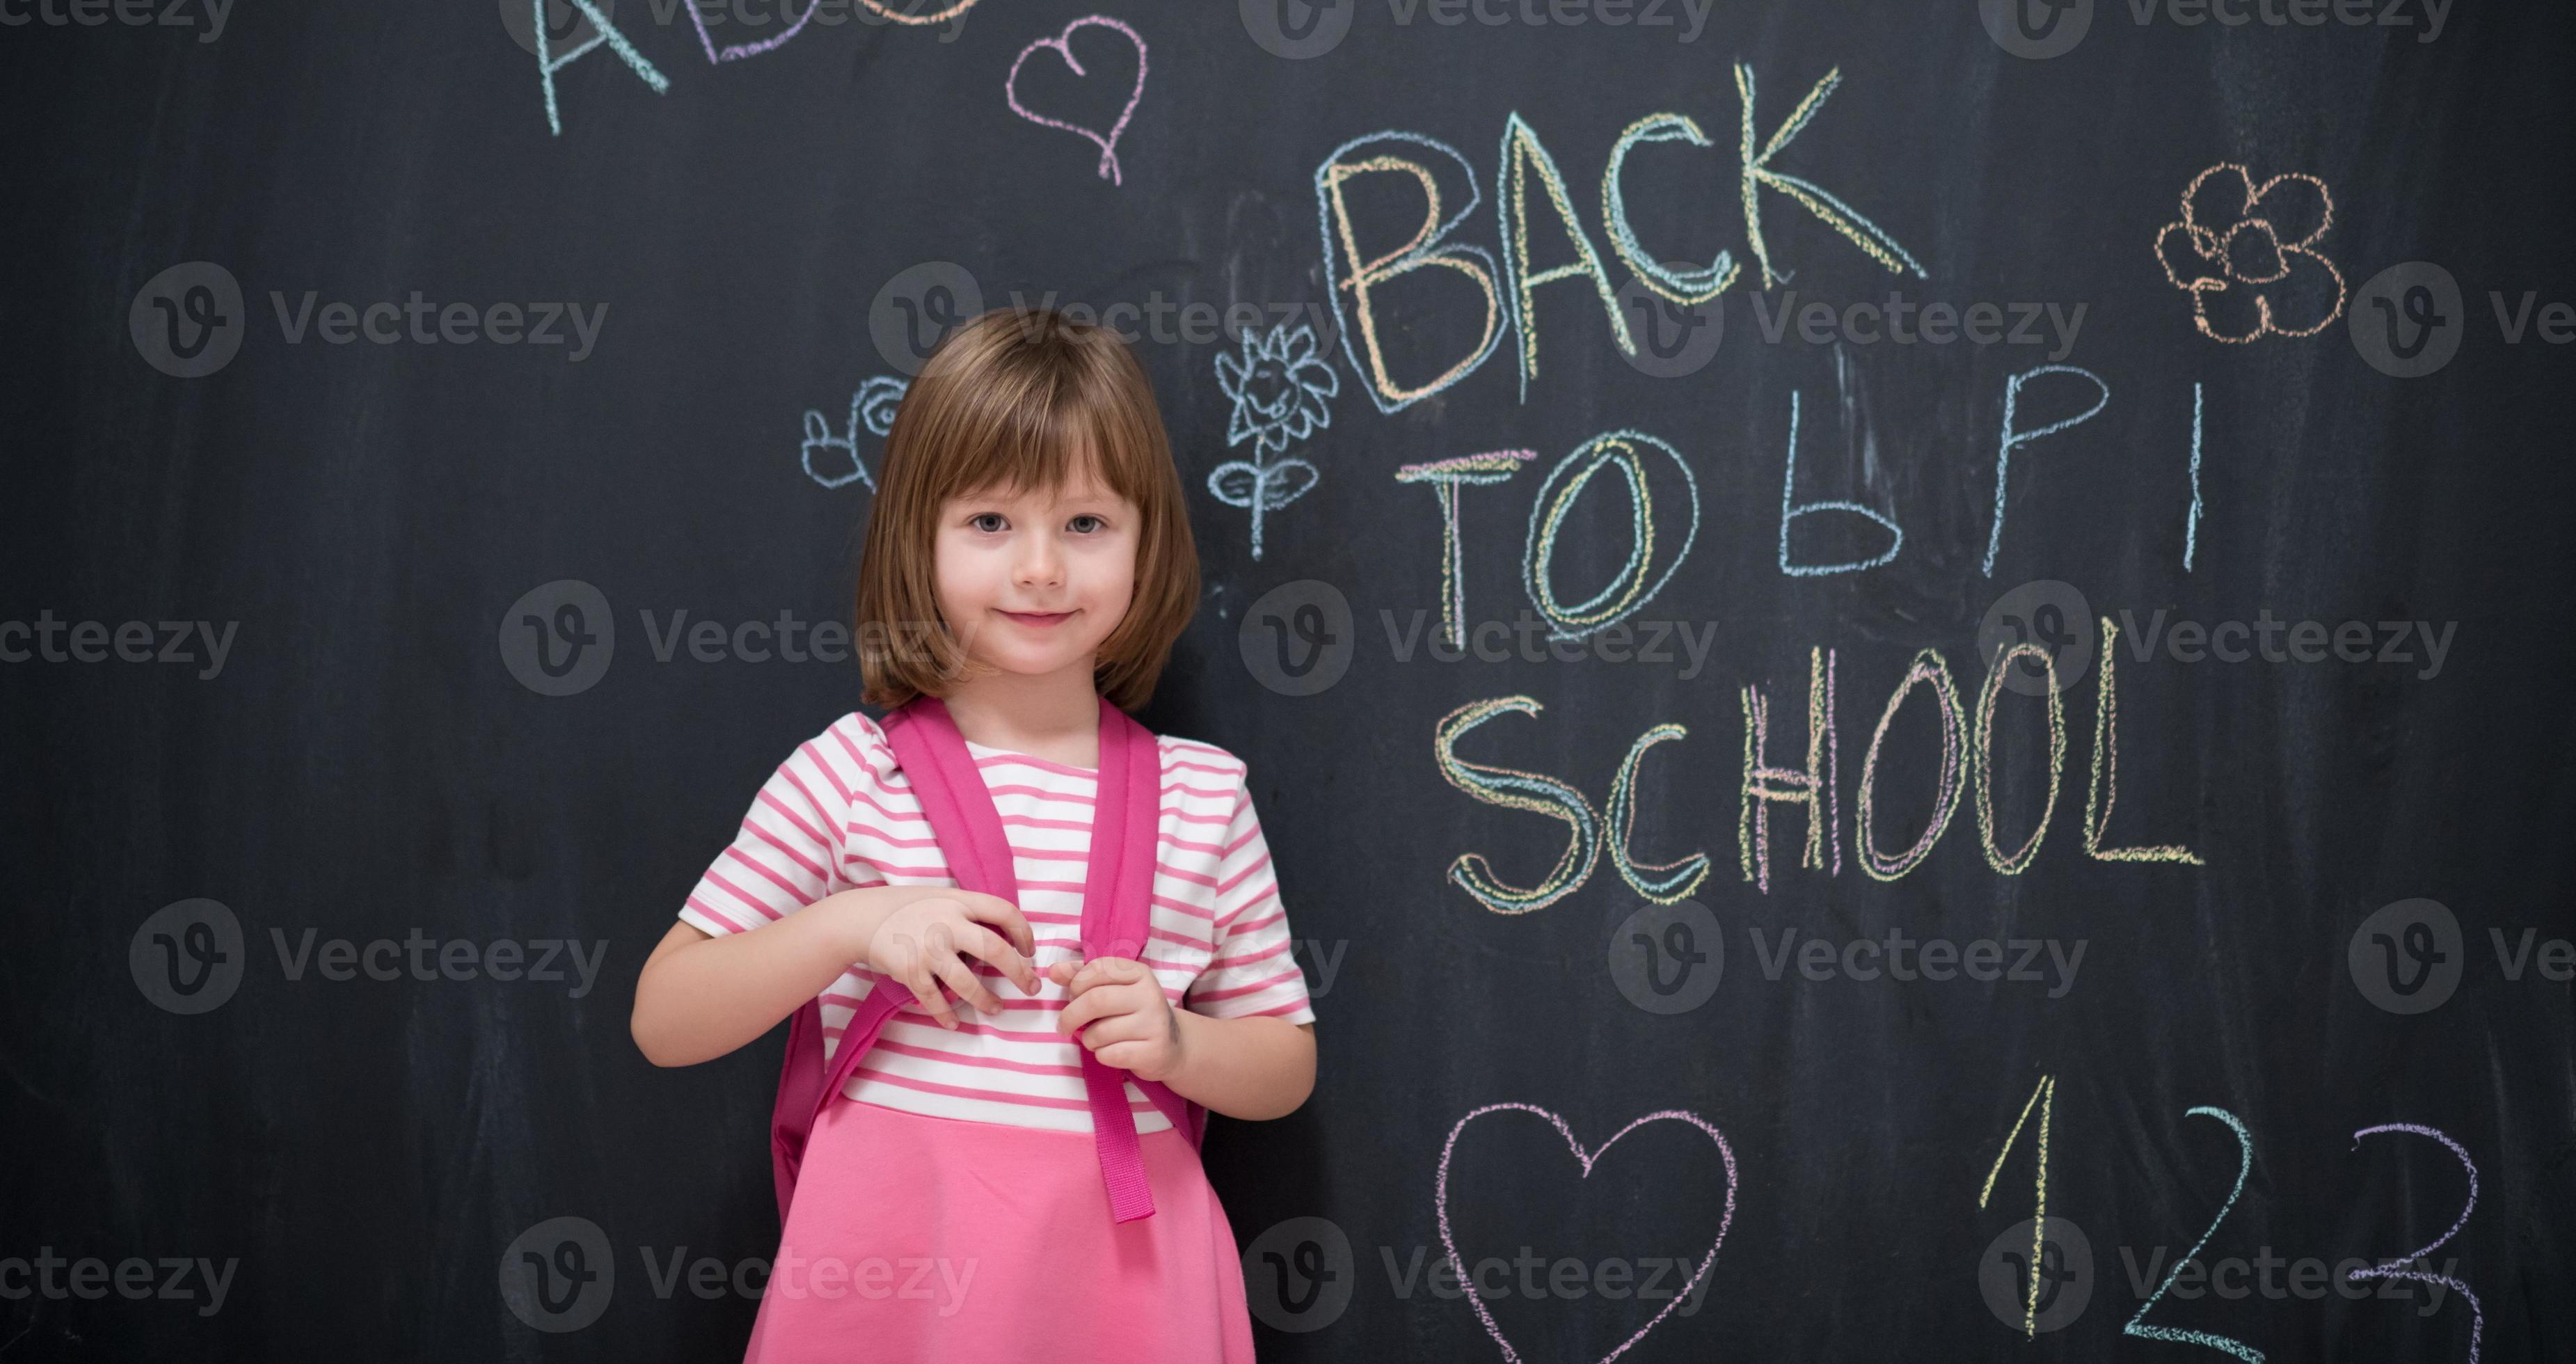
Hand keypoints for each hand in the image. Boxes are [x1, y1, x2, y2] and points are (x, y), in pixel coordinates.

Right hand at [863, 891, 1039, 1029]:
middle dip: (1019, 972)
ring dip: (986, 1000)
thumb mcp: (941, 898)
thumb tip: (1004, 934)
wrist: (861, 917)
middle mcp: (946, 924)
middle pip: (995, 949)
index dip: (1024, 932)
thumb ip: (968, 913)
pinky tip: (954, 1023)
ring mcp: (927, 949)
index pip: (1004, 911)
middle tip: (1031, 988)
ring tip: (997, 1009)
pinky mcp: (909, 971)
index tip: (1029, 951)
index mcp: (958, 902)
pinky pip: (933, 999)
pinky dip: (945, 1014)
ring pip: (967, 982)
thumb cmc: (907, 907)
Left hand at [1052, 957, 1182, 1082]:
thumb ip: (1082, 978)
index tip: (1072, 997)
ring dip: (1087, 1040)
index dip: (1076, 984)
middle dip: (1070, 1015)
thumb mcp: (1112, 989)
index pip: (1097, 969)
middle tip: (1063, 1026)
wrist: (1170, 1046)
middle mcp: (1150, 994)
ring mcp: (1155, 1023)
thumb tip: (1053, 971)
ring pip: (1100, 1032)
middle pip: (1096, 1000)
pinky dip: (1101, 1055)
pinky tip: (1111, 1052)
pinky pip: (1109, 1054)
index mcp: (1139, 973)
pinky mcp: (1154, 1051)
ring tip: (1096, 1040)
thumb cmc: (1133, 1014)